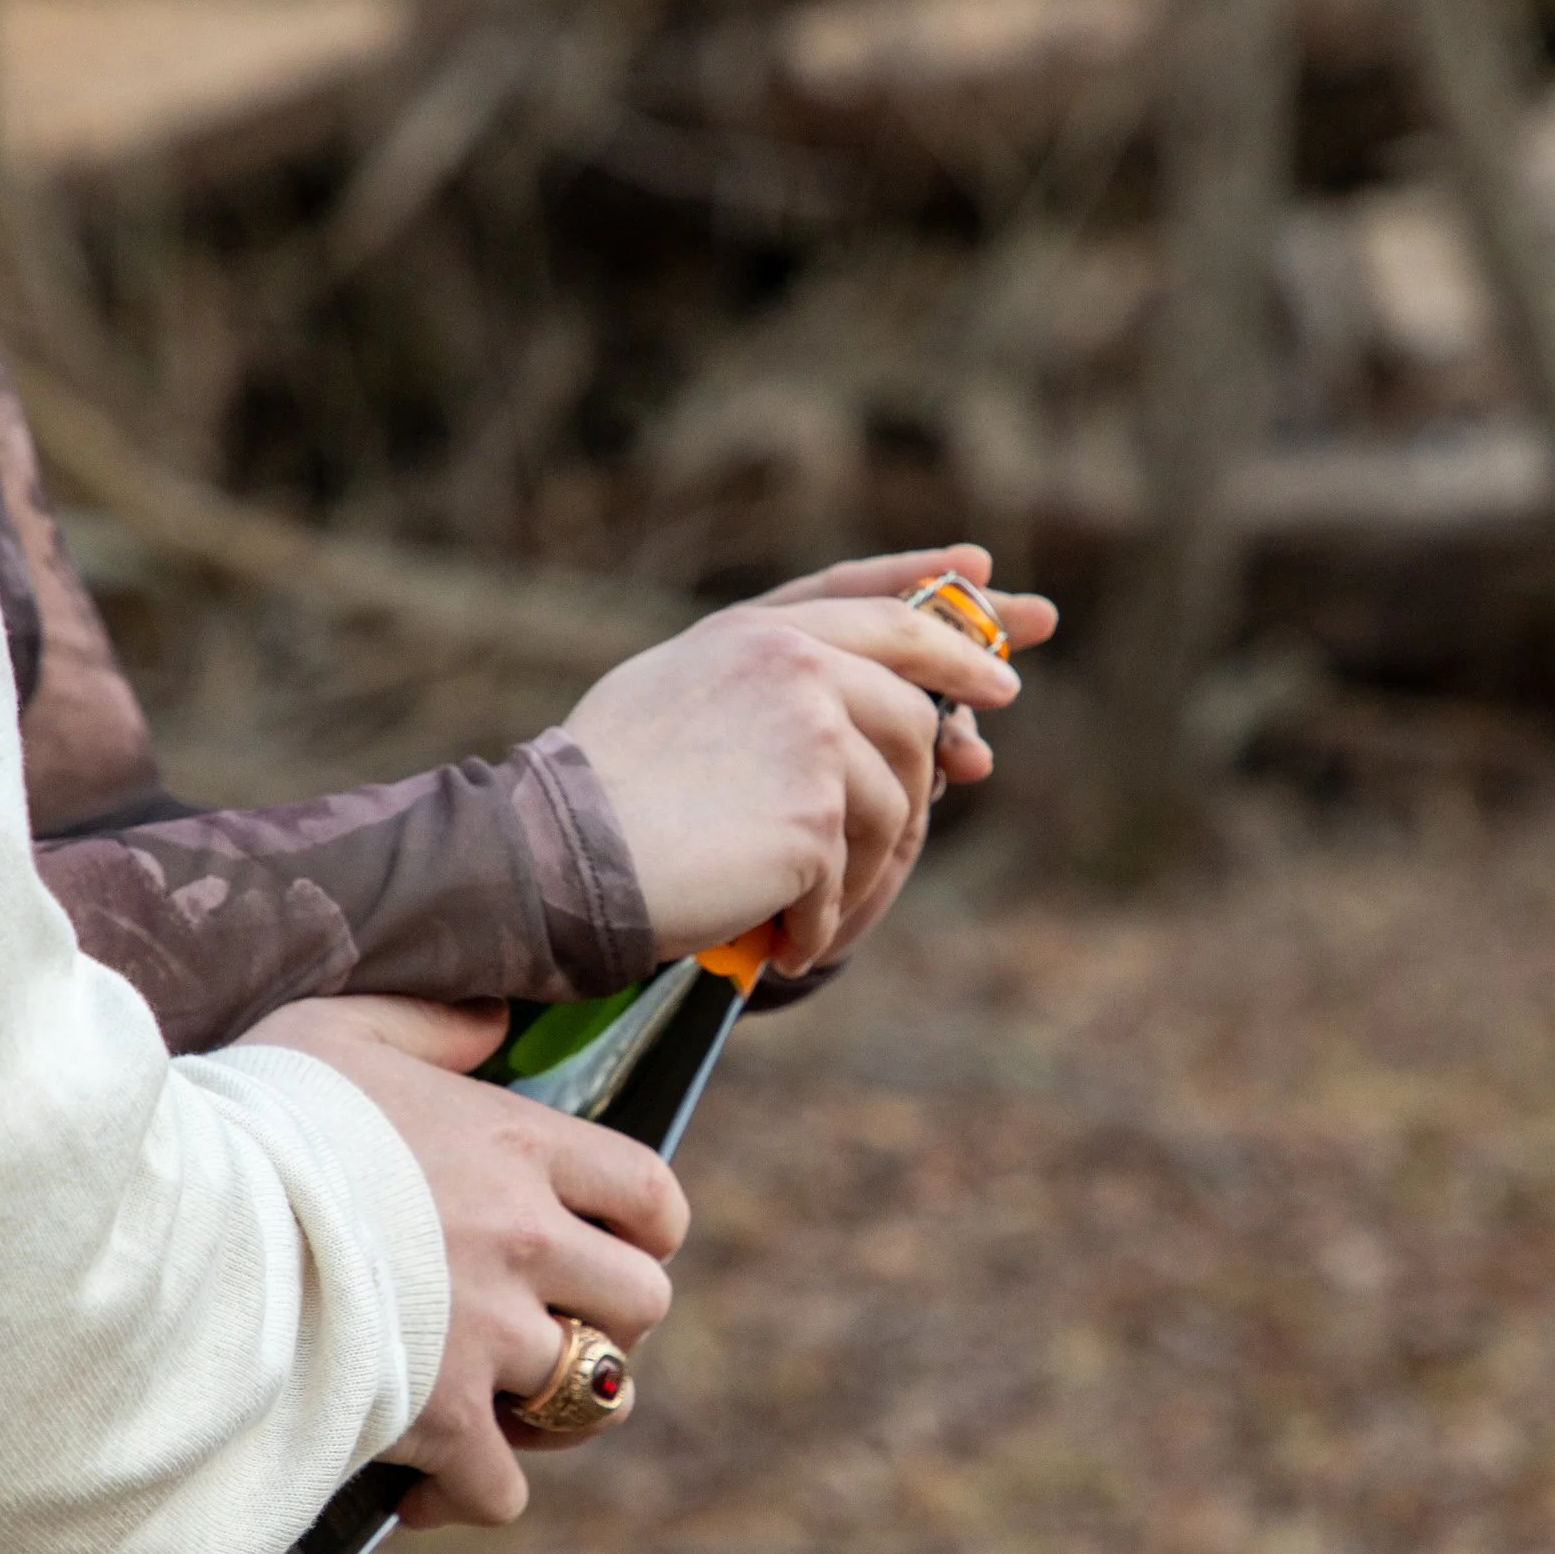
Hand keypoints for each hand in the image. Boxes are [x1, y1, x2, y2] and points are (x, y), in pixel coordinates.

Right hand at [235, 994, 687, 1529]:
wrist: (179, 1220)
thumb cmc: (248, 1119)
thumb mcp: (335, 1030)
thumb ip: (429, 1025)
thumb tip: (492, 1024)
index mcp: (517, 1147)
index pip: (651, 1194)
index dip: (646, 1231)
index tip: (612, 1245)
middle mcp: (526, 1241)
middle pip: (642, 1303)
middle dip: (607, 1322)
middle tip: (545, 1329)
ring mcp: (491, 1336)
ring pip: (594, 1398)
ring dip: (555, 1410)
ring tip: (501, 1411)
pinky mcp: (440, 1420)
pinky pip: (502, 1489)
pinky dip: (469, 1497)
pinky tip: (421, 1489)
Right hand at [562, 545, 1044, 974]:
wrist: (556, 851)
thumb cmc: (601, 789)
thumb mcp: (677, 693)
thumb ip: (763, 680)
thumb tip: (855, 713)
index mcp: (756, 633)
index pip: (879, 608)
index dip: (946, 617)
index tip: (998, 623)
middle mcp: (793, 666)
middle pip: (911, 712)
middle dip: (940, 755)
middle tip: (968, 775)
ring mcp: (811, 736)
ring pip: (893, 805)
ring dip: (861, 869)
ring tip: (809, 911)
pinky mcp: (816, 815)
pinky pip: (849, 879)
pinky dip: (820, 923)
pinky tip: (781, 945)